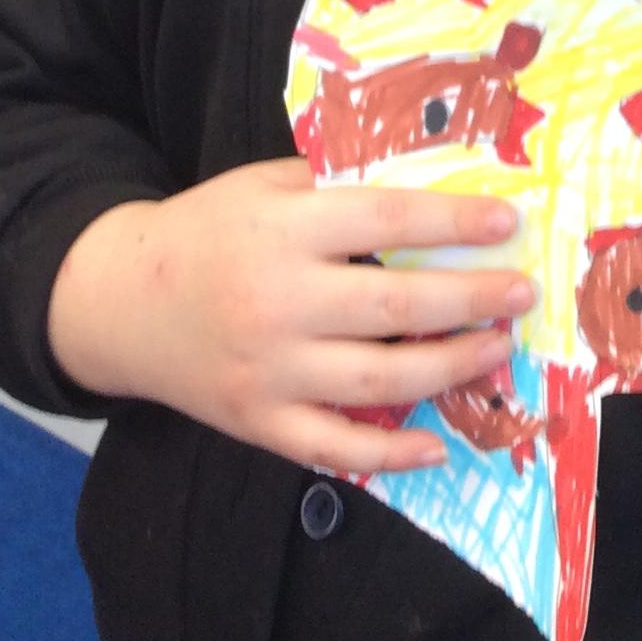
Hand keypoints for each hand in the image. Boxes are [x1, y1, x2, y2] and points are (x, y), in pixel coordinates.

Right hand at [45, 156, 532, 477]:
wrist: (120, 302)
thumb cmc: (209, 230)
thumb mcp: (266, 185)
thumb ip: (337, 188)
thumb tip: (434, 187)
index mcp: (283, 229)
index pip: (386, 219)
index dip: (453, 221)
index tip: (507, 223)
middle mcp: (278, 301)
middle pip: (396, 304)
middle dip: (471, 299)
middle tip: (521, 293)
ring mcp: (268, 370)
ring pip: (379, 379)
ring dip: (449, 367)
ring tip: (495, 349)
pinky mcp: (257, 422)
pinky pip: (334, 447)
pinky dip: (390, 455)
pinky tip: (436, 445)